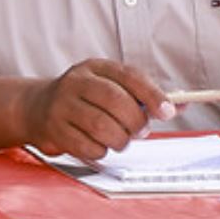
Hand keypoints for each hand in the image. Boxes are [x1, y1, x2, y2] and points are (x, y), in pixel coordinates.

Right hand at [18, 59, 170, 159]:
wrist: (38, 107)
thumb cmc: (86, 98)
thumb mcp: (111, 85)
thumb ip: (144, 94)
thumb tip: (182, 104)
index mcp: (94, 68)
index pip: (128, 76)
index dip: (152, 94)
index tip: (168, 112)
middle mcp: (75, 82)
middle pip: (116, 102)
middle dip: (136, 122)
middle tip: (140, 130)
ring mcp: (62, 106)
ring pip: (103, 127)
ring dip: (120, 139)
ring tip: (120, 138)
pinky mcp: (55, 130)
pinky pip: (89, 147)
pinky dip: (102, 151)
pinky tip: (99, 143)